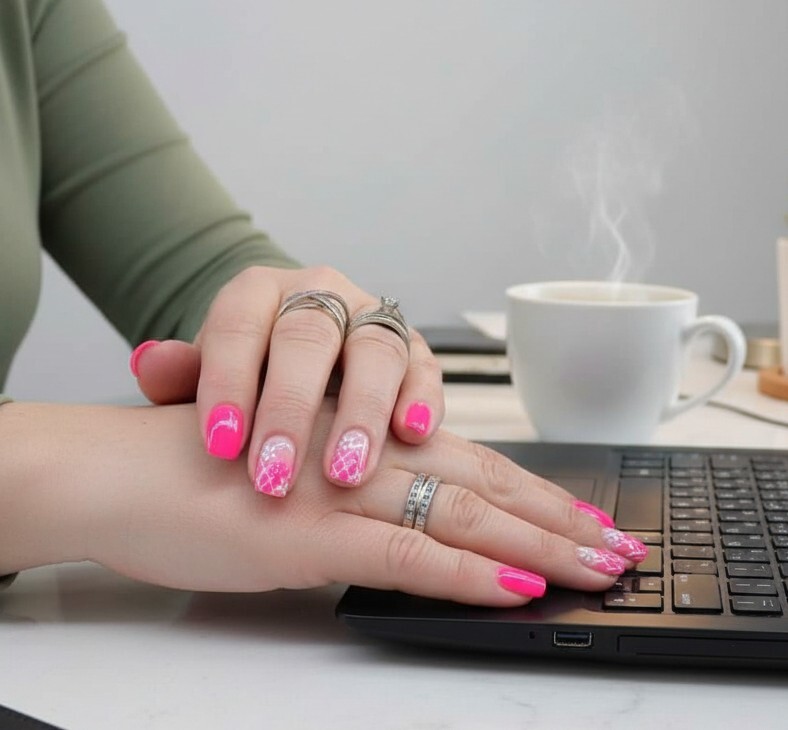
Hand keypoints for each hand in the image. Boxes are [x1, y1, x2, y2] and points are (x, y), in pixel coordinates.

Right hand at [2, 401, 646, 606]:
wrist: (120, 467)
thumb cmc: (199, 466)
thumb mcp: (291, 467)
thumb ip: (350, 486)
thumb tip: (408, 518)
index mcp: (362, 435)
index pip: (469, 460)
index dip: (534, 491)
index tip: (584, 517)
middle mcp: (363, 451)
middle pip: (484, 483)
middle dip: (558, 519)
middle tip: (617, 548)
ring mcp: (341, 490)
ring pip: (462, 514)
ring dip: (537, 546)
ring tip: (595, 569)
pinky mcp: (310, 534)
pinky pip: (407, 555)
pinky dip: (468, 576)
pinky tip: (517, 592)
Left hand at [129, 266, 443, 495]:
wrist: (297, 353)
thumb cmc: (249, 372)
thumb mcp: (207, 371)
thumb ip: (181, 374)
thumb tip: (152, 366)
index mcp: (259, 292)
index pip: (240, 324)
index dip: (230, 383)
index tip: (220, 445)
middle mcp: (320, 294)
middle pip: (309, 336)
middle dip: (292, 407)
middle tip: (275, 475)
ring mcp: (370, 317)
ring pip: (375, 349)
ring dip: (362, 411)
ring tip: (347, 471)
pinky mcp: (413, 347)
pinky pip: (424, 366)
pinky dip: (422, 398)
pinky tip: (413, 434)